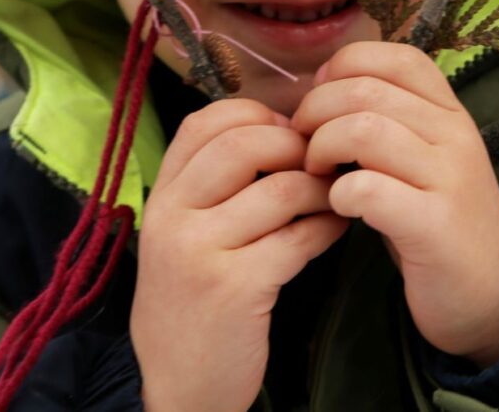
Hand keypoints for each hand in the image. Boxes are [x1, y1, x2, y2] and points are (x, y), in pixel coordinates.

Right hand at [130, 98, 347, 411]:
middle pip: (244, 143)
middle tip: (319, 161)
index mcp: (162, 194)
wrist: (181, 387)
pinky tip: (335, 229)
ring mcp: (200, 251)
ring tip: (335, 195)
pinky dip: (327, 227)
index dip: (255, 114)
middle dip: (294, 144)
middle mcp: (173, 215)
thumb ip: (214, 183)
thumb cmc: (192, 299)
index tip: (287, 131)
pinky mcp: (235, 288)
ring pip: (281, 188)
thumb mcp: (183, 233)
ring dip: (321, 187)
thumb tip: (284, 129)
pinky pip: (298, 237)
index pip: (205, 121)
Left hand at [291, 42, 498, 366]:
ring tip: (317, 173)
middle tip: (304, 143)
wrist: (493, 294)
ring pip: (364, 130)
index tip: (320, 96)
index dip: (346, 66)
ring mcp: (449, 178)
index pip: (397, 57)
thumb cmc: (436, 216)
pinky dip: (340, 193)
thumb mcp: (422, 155)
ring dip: (322, 149)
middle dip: (316, 111)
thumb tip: (320, 85)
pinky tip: (340, 206)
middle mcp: (455, 135)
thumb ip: (386, 116)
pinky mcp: (435, 226)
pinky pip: (369, 188)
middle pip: (366, 90)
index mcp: (449, 111)